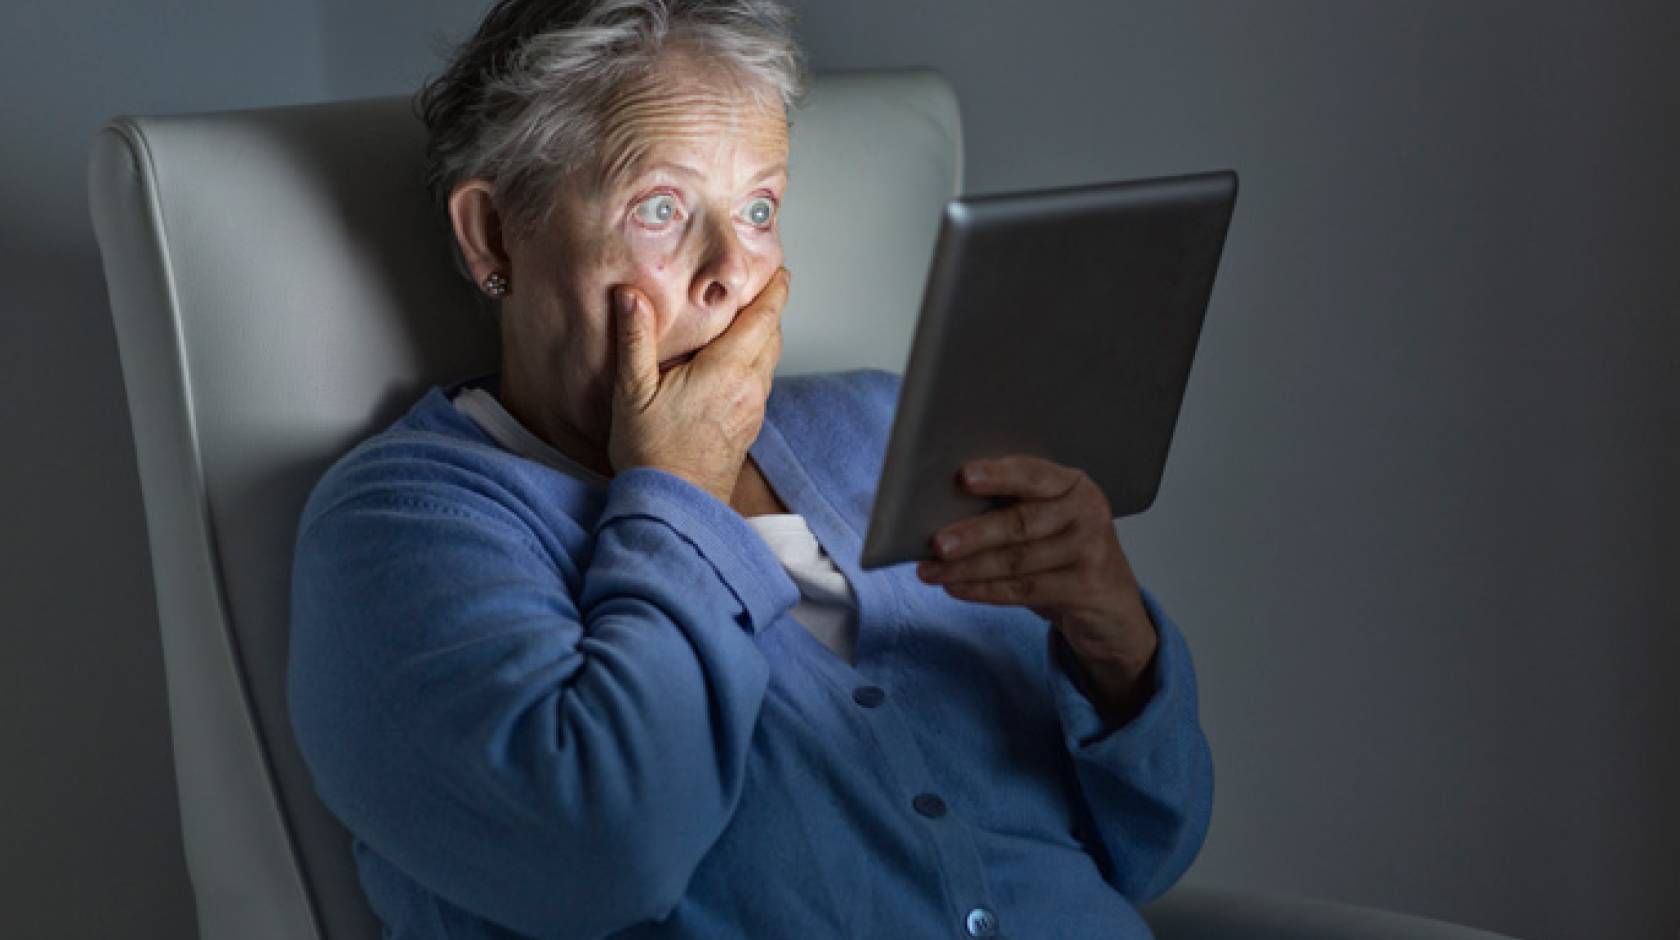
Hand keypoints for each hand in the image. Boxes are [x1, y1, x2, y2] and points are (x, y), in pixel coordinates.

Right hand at [608, 269, 789, 504]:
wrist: (676, 505)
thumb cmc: (653, 453)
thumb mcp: (633, 391)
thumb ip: (635, 339)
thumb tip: (630, 295)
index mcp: (727, 370)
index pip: (763, 318)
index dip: (774, 290)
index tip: (778, 270)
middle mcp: (749, 387)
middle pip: (773, 335)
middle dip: (769, 308)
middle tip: (758, 285)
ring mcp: (753, 408)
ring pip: (769, 359)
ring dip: (763, 335)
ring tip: (744, 317)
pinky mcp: (749, 425)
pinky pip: (760, 381)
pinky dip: (755, 360)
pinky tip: (731, 361)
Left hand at [915, 456, 1158, 683]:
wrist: (1108, 602)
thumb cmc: (1060, 552)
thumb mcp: (1043, 520)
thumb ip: (1007, 506)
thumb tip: (938, 506)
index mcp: (1071, 483)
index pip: (1032, 474)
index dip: (997, 476)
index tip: (964, 477)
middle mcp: (1086, 512)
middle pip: (1022, 522)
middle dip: (974, 533)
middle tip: (937, 542)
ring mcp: (1090, 551)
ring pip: (1018, 560)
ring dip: (968, 568)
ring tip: (930, 571)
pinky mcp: (1086, 588)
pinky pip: (1024, 590)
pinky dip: (984, 590)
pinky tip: (956, 589)